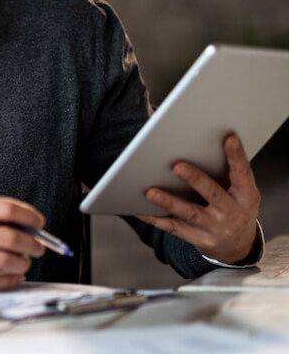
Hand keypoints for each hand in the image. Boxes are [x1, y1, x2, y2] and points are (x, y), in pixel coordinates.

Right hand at [0, 196, 45, 287]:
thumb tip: (26, 225)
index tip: (39, 223)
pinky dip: (10, 280)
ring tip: (25, 261)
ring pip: (5, 261)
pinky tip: (14, 276)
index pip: (8, 210)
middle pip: (11, 237)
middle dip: (32, 244)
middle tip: (38, 247)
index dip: (30, 217)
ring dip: (23, 262)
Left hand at [137, 134, 260, 263]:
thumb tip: (200, 145)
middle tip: (177, 166)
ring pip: (190, 213)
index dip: (237, 156)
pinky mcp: (200, 240)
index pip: (243, 173)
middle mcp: (234, 213)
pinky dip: (155, 219)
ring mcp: (217, 228)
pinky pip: (174, 228)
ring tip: (150, 192)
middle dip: (195, 179)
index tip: (230, 138)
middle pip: (213, 193)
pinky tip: (139, 210)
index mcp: (246, 196)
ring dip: (169, 202)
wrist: (239, 246)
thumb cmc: (235, 208)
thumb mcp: (241, 193)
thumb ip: (226, 174)